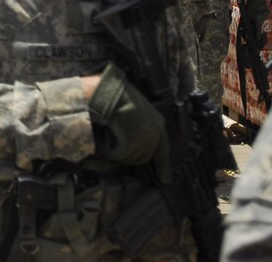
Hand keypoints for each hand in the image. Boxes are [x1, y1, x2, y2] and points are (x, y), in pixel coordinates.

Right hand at [88, 61, 167, 176]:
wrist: (111, 91)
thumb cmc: (118, 96)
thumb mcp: (134, 109)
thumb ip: (137, 124)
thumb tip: (131, 146)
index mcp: (157, 123)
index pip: (163, 149)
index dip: (163, 165)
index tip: (165, 180)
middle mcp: (155, 132)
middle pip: (144, 157)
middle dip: (129, 157)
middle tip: (115, 152)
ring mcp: (145, 138)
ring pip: (131, 158)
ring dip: (118, 154)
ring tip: (108, 142)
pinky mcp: (133, 142)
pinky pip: (120, 155)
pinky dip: (111, 152)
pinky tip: (105, 144)